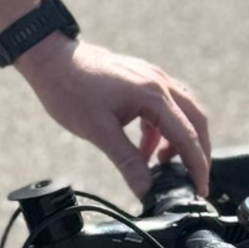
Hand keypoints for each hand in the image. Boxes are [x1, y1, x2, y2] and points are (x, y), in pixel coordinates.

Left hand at [16, 37, 210, 201]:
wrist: (49, 57)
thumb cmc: (70, 89)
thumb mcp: (99, 131)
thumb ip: (127, 161)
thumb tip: (146, 190)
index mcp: (153, 94)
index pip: (187, 134)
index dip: (197, 165)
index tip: (199, 190)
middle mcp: (158, 81)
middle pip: (195, 118)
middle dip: (198, 150)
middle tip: (193, 178)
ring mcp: (150, 76)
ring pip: (181, 110)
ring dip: (179, 138)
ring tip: (163, 165)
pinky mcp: (139, 77)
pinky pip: (162, 105)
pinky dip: (160, 128)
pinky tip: (144, 147)